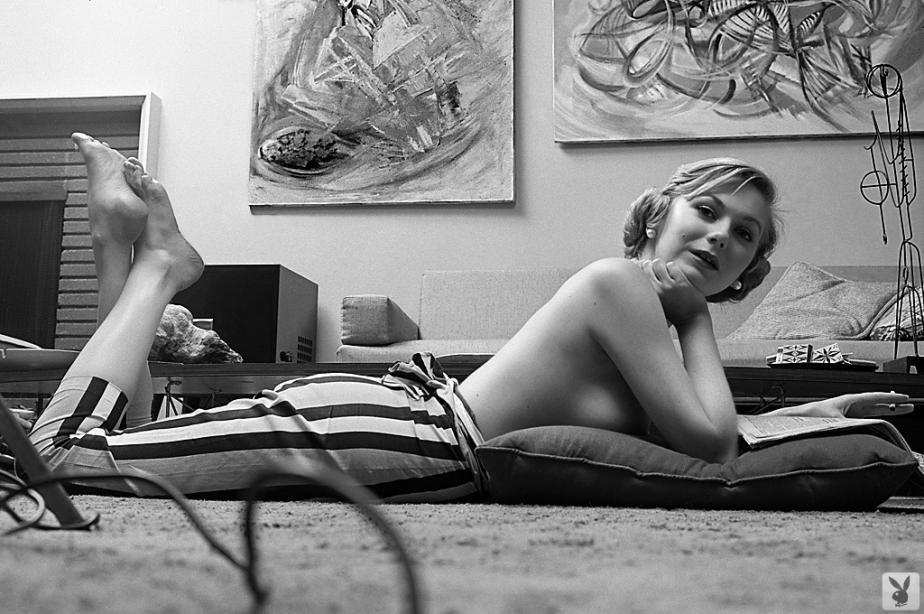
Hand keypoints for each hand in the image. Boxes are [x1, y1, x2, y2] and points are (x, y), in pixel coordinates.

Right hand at [637, 259, 707, 325]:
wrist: (691, 320)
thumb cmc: (671, 313)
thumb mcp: (654, 305)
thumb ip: (646, 292)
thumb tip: (639, 269)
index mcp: (647, 297)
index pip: (636, 274)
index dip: (638, 266)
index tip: (642, 266)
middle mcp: (655, 291)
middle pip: (645, 266)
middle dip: (650, 265)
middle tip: (655, 270)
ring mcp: (668, 286)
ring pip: (658, 264)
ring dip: (661, 265)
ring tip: (664, 271)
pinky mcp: (681, 283)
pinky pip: (671, 266)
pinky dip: (672, 267)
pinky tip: (674, 274)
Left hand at [795, 392, 914, 418]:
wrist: (798, 419)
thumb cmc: (811, 416)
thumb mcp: (833, 420)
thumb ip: (848, 424)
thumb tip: (859, 429)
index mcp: (849, 400)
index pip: (874, 397)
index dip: (890, 398)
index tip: (904, 398)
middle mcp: (850, 405)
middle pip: (877, 403)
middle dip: (893, 403)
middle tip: (909, 404)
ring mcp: (849, 412)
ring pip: (873, 409)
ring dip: (887, 410)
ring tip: (902, 410)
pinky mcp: (845, 419)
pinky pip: (866, 417)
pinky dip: (877, 417)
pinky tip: (883, 421)